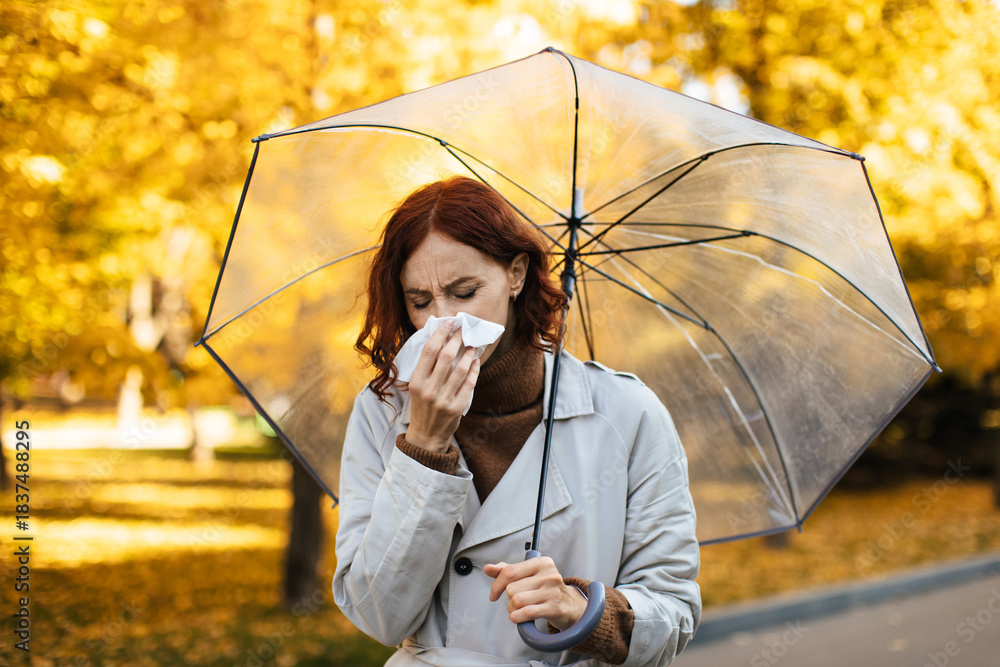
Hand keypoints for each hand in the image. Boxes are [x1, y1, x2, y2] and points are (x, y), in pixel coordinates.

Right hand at [404, 320, 479, 452]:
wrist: (426, 436)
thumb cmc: (422, 407)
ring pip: (460, 369)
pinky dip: (474, 370)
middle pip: (446, 356)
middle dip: (457, 339)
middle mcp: (429, 389)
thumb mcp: (417, 387)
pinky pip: (469, 384)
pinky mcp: (457, 407)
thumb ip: (426, 367)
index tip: (449, 322)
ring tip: (472, 344)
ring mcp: (444, 399)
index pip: (429, 351)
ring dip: (468, 353)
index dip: (441, 334)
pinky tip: (476, 361)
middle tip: (464, 329)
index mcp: (416, 381)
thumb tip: (441, 341)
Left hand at [483, 557, 587, 630]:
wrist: (569, 605)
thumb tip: (487, 568)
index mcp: (541, 563)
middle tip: (515, 602)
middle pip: (512, 588)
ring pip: (517, 600)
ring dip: (512, 609)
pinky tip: (517, 617)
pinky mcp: (554, 607)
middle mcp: (549, 574)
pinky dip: (517, 617)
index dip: (496, 585)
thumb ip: (506, 570)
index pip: (509, 571)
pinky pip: (527, 612)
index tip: (493, 594)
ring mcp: (552, 591)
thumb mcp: (527, 575)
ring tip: (519, 609)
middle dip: (509, 599)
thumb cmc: (544, 589)